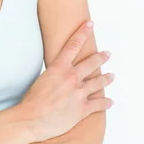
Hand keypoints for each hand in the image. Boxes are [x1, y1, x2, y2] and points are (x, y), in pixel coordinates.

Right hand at [16, 21, 114, 142]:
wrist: (31, 118)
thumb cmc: (32, 100)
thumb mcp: (42, 79)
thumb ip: (54, 74)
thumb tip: (59, 73)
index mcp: (59, 68)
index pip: (73, 45)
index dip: (83, 32)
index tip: (90, 24)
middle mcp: (71, 77)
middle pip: (91, 62)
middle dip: (101, 57)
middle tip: (107, 54)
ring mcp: (78, 93)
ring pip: (98, 82)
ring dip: (106, 78)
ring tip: (112, 76)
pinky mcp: (82, 109)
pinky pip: (99, 103)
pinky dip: (106, 102)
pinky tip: (110, 101)